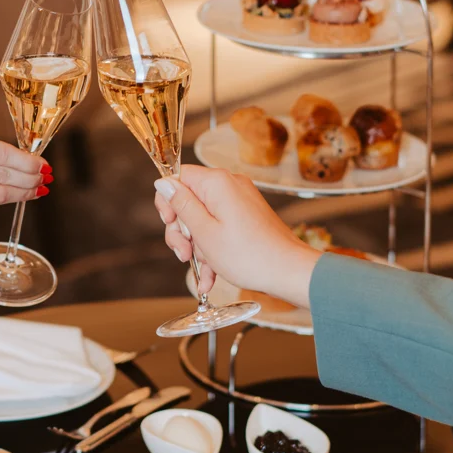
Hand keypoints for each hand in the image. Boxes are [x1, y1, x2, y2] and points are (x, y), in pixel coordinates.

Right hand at [0, 128, 50, 222]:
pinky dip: (2, 202)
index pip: (1, 152)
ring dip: (23, 193)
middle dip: (30, 178)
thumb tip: (28, 162)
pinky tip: (13, 197)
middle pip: (3, 174)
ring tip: (36, 190)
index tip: (43, 165)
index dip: (27, 161)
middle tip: (45, 178)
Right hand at [154, 166, 318, 306]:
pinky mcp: (246, 216)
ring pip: (203, 217)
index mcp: (217, 183)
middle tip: (184, 253)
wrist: (289, 272)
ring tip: (203, 270)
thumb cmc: (250, 256)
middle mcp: (230, 185)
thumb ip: (181, 205)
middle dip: (182, 230)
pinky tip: (211, 275)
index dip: (168, 201)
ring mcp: (240, 201)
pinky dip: (213, 248)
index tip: (170, 224)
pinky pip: (220, 226)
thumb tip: (163, 183)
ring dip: (197, 245)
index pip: (178, 177)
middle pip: (189, 199)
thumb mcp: (204, 232)